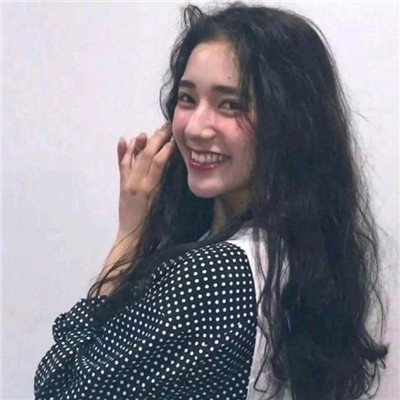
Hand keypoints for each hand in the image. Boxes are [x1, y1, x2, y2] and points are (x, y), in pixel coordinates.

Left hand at [116, 123, 173, 240]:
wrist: (132, 235)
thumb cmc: (153, 224)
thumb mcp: (163, 204)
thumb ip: (166, 185)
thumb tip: (172, 166)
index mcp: (150, 188)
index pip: (159, 162)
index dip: (167, 147)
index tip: (175, 137)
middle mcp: (138, 182)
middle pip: (147, 155)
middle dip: (157, 139)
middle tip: (166, 128)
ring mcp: (128, 182)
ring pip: (134, 157)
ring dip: (141, 143)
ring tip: (148, 132)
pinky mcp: (122, 184)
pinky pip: (122, 165)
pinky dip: (122, 152)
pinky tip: (124, 139)